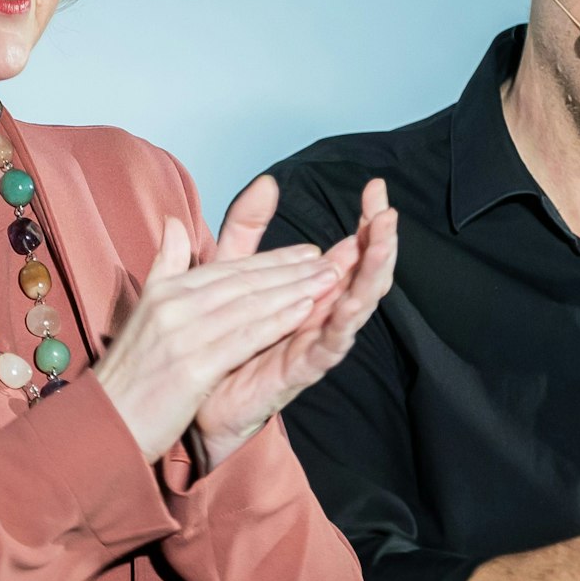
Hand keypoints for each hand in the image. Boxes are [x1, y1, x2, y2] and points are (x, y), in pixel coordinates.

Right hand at [93, 178, 343, 462]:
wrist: (102, 427)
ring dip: (293, 290)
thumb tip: (174, 223)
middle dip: (291, 269)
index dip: (271, 258)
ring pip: (248, 304)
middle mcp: (173, 305)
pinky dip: (275, 322)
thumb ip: (166, 267)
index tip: (308, 252)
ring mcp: (181, 335)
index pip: (228, 269)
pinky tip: (304, 311)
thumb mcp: (144, 313)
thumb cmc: (131, 378)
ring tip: (328, 280)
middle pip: (243, 280)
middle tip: (330, 260)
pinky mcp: (191, 367)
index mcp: (165, 292)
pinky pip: (243, 337)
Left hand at [190, 176, 399, 470]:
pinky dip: (340, 320)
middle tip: (388, 210)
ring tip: (384, 242)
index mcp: (308, 292)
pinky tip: (348, 298)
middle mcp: (319, 316)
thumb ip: (248, 230)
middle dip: (380, 242)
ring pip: (357, 306)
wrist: (192, 399)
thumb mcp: (230, 269)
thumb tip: (265, 182)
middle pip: (362, 276)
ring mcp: (313, 343)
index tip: (375, 189)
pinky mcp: (299, 371)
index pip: (348, 252)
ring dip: (373, 274)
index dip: (365, 222)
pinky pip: (327, 345)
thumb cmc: (218, 339)